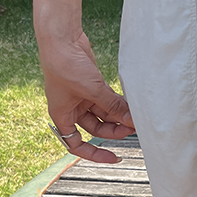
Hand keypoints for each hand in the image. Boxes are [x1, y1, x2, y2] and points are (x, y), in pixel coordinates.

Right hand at [38, 30, 134, 163]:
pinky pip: (106, 101)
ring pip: (103, 114)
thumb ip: (113, 107)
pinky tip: (131, 105)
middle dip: (113, 130)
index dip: (94, 154)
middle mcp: (70, 109)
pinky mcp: (90, 85)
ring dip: (118, 117)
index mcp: (62, 116)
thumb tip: (132, 121)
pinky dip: (117, 104)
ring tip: (135, 116)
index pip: (76, 144)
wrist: (61, 38)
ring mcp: (80, 97)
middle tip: (132, 128)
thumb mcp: (93, 90)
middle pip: (95, 129)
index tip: (113, 157)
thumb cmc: (66, 65)